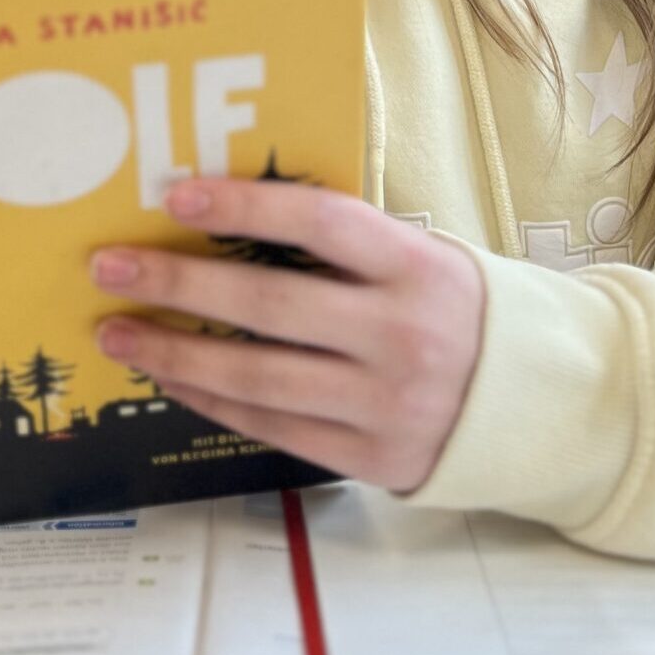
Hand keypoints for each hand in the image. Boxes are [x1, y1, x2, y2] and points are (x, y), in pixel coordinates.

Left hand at [90, 178, 485, 492]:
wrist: (545, 404)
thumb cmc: (457, 309)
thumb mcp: (422, 258)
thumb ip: (347, 244)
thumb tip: (230, 212)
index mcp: (416, 267)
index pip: (320, 224)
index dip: (244, 208)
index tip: (174, 196)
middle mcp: (402, 336)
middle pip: (269, 307)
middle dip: (178, 284)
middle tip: (109, 265)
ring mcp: (386, 404)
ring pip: (258, 378)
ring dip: (174, 352)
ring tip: (116, 330)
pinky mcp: (372, 458)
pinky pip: (272, 426)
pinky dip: (211, 400)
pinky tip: (168, 375)